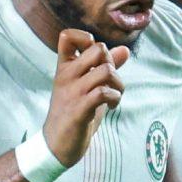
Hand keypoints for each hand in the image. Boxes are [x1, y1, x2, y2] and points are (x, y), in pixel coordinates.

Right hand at [44, 31, 127, 166]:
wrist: (56, 144)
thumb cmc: (74, 113)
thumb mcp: (88, 86)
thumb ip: (104, 66)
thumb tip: (125, 49)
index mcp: (65, 67)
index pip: (68, 36)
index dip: (87, 38)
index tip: (96, 59)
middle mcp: (67, 76)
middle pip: (98, 48)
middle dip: (113, 64)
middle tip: (111, 81)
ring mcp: (72, 92)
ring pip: (106, 70)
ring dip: (118, 84)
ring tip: (114, 95)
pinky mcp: (79, 109)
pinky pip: (104, 92)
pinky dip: (115, 98)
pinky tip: (111, 106)